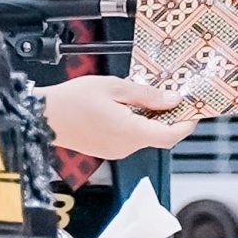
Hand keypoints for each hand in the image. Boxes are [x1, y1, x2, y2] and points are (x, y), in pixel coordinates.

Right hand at [43, 75, 197, 155]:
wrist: (44, 117)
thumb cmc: (73, 100)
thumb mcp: (114, 86)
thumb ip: (146, 95)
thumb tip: (172, 100)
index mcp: (131, 131)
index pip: (171, 135)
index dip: (187, 123)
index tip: (194, 109)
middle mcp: (126, 146)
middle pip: (159, 135)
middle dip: (169, 118)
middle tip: (171, 96)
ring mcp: (116, 151)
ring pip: (145, 136)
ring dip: (151, 119)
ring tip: (143, 97)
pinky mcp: (107, 150)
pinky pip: (130, 138)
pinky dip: (136, 124)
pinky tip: (126, 108)